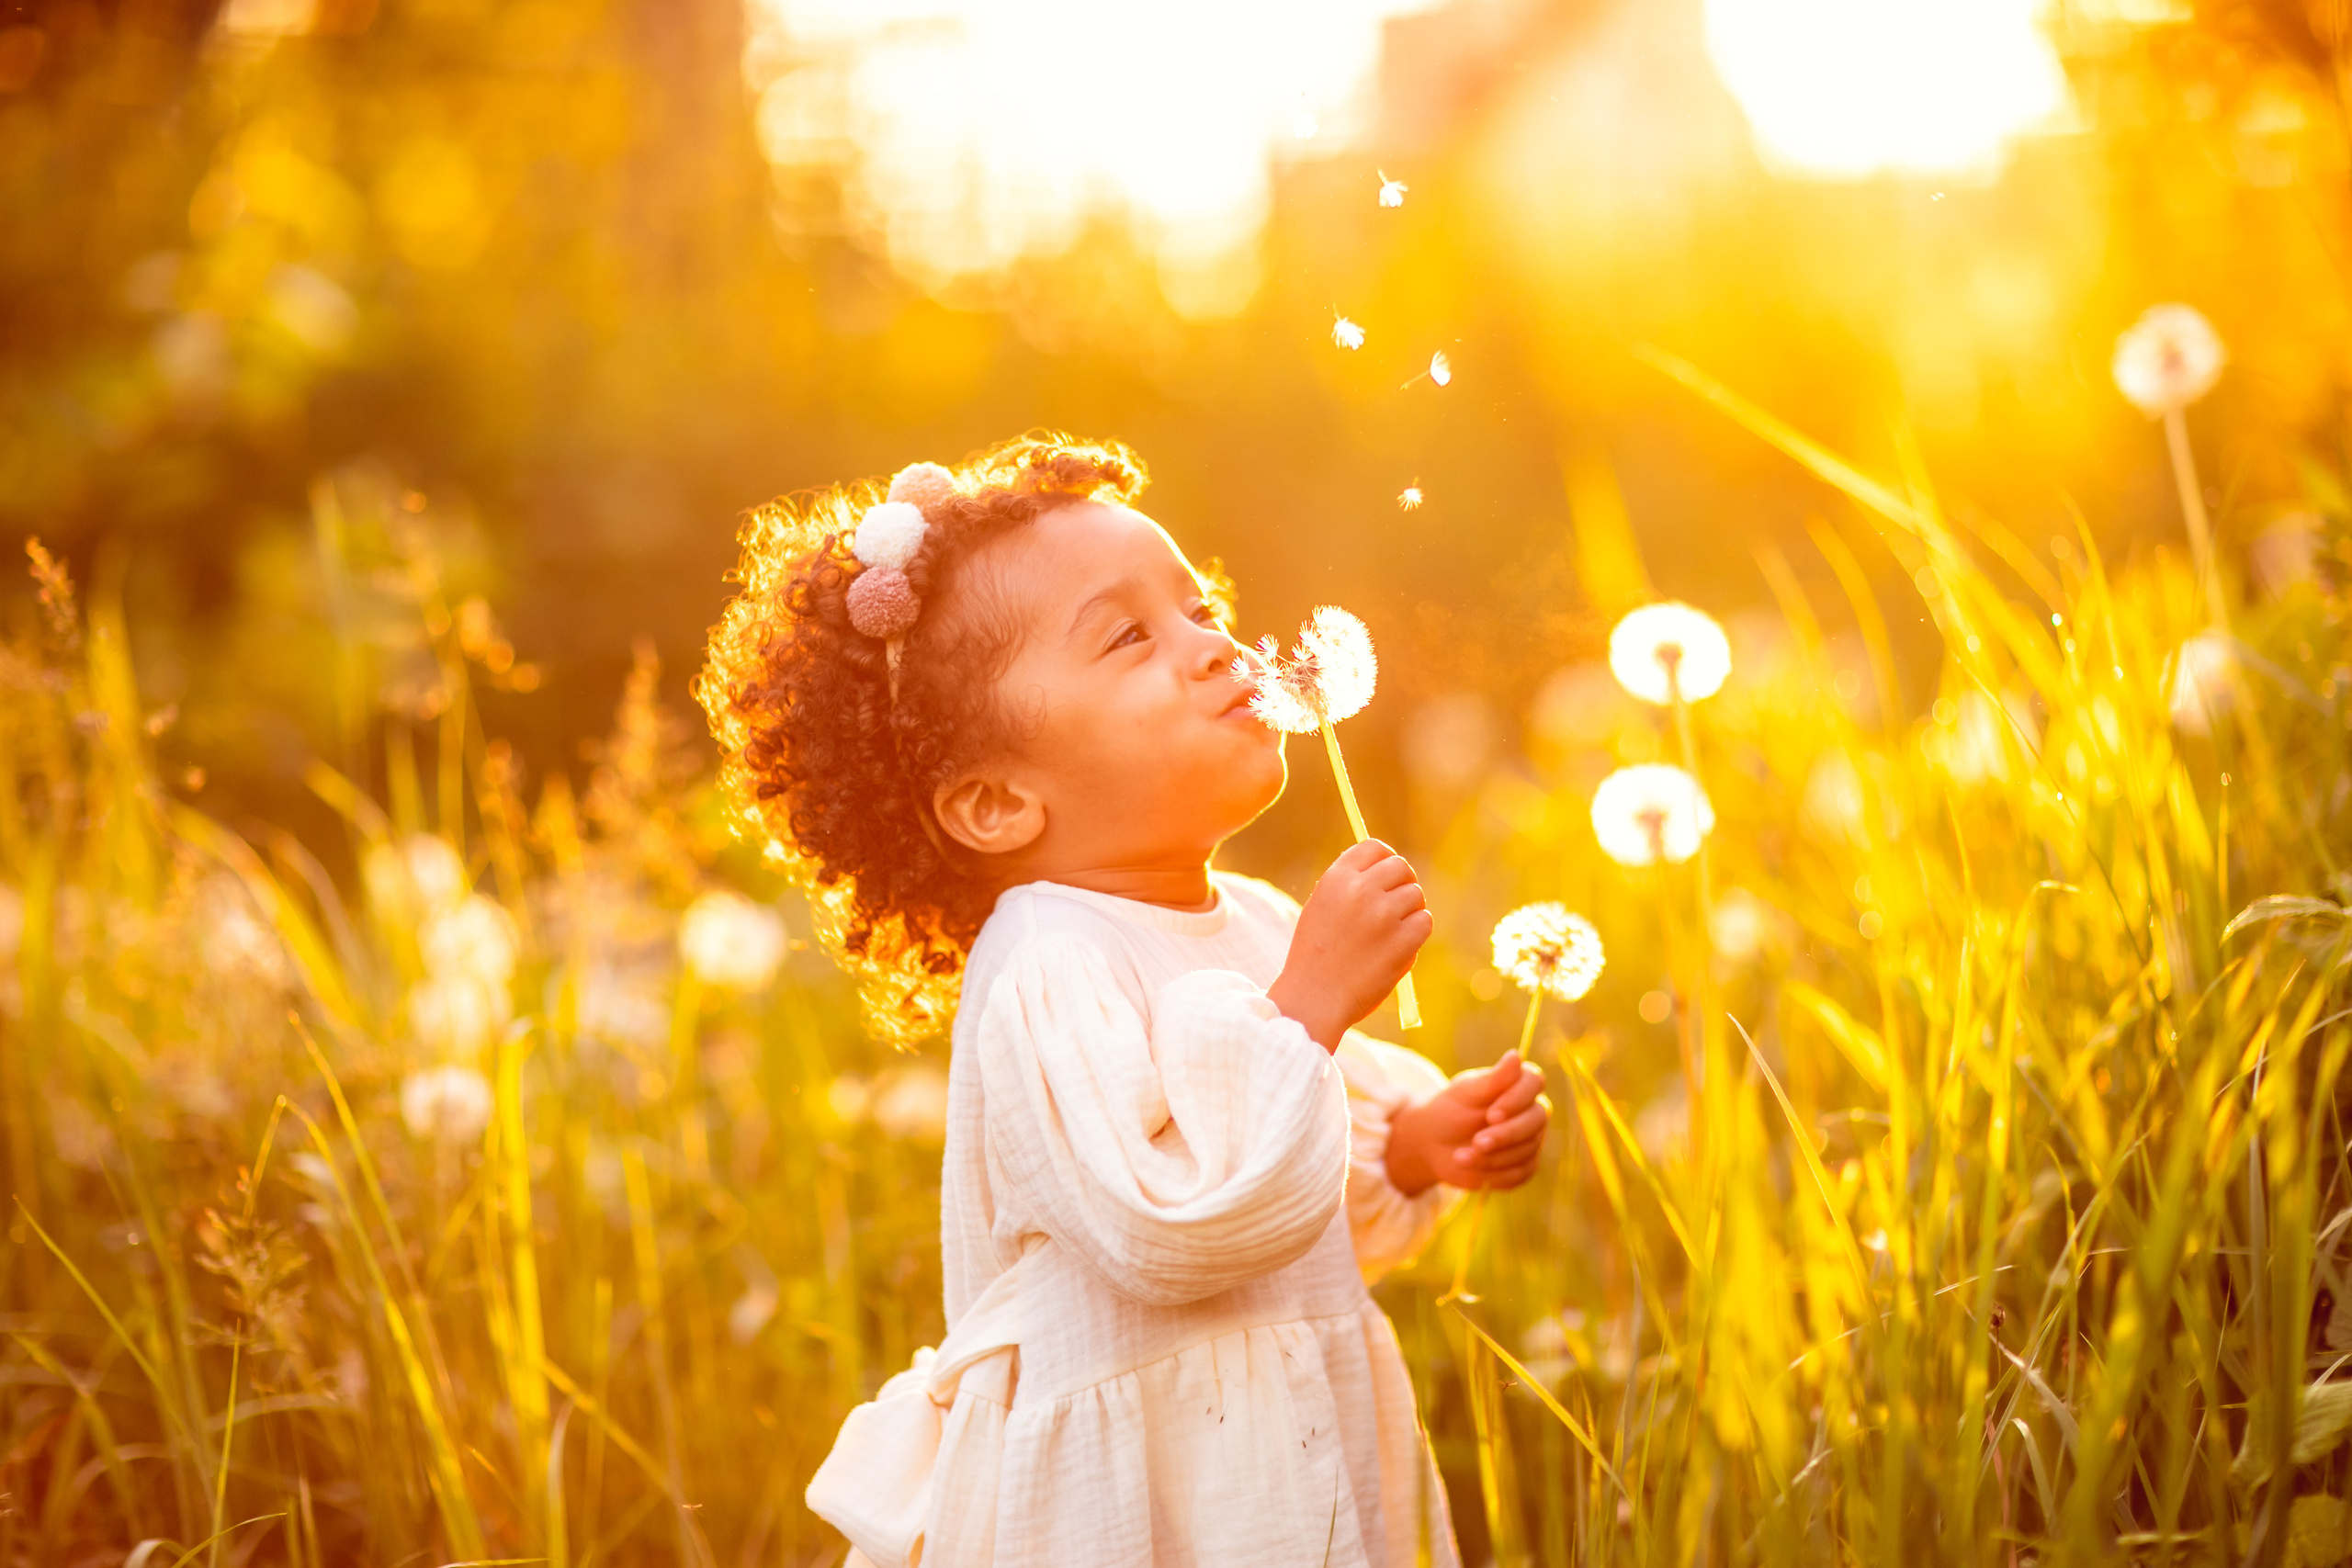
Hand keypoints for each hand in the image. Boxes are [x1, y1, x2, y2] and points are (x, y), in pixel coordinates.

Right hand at [1267, 840, 1431, 1049]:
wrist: (1314, 997)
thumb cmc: (1315, 957)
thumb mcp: (1320, 908)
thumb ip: (1348, 887)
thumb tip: (1384, 870)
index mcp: (1337, 879)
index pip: (1374, 848)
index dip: (1385, 859)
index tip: (1388, 874)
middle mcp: (1361, 890)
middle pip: (1401, 867)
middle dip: (1403, 883)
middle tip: (1398, 904)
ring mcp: (1384, 914)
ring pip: (1416, 895)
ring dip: (1410, 911)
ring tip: (1393, 932)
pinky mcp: (1403, 940)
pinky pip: (1424, 922)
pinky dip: (1416, 933)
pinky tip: (1400, 946)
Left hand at [1382, 1052, 1550, 1195]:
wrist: (1434, 1143)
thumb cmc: (1451, 1110)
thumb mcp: (1465, 1093)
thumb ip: (1493, 1079)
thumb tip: (1516, 1056)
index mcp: (1518, 1084)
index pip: (1534, 1082)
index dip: (1517, 1099)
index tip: (1492, 1114)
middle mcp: (1531, 1110)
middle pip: (1535, 1120)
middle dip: (1505, 1135)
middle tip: (1476, 1142)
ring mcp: (1531, 1139)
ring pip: (1526, 1150)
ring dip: (1492, 1157)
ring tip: (1460, 1156)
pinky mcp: (1524, 1166)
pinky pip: (1519, 1173)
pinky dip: (1493, 1173)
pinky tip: (1470, 1166)